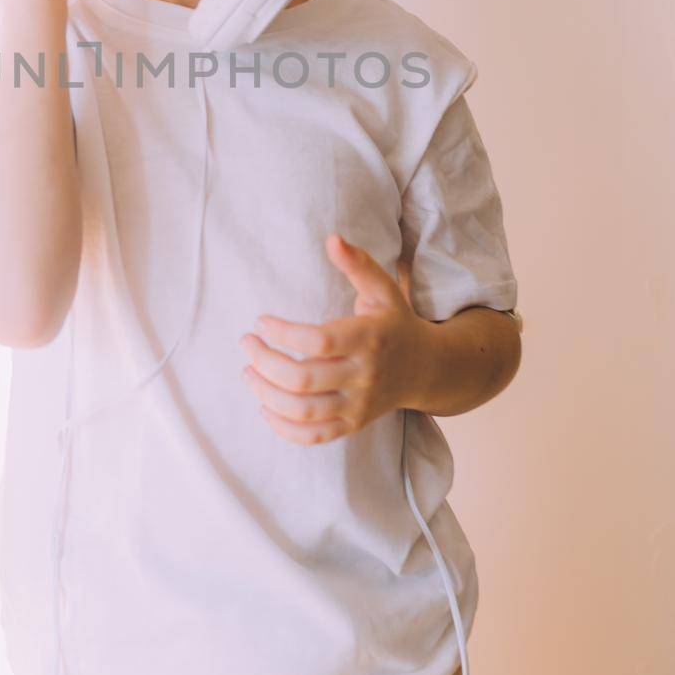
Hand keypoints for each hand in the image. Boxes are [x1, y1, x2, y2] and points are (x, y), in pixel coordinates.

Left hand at [238, 233, 429, 445]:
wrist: (427, 369)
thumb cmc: (394, 322)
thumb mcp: (383, 289)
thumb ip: (357, 264)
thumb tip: (331, 238)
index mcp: (368, 339)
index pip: (317, 341)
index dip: (283, 333)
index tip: (260, 321)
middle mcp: (364, 376)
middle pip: (303, 379)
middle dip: (264, 362)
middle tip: (247, 344)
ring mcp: (358, 406)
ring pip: (303, 411)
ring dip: (266, 394)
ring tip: (248, 373)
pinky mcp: (352, 425)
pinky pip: (313, 436)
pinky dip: (283, 428)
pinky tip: (265, 407)